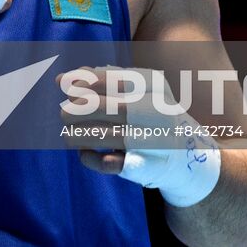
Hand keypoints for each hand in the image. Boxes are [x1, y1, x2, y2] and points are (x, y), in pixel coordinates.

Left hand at [58, 66, 221, 207]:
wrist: (185, 153)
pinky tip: (83, 154)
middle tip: (63, 113)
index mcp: (156, 86)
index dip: (87, 82)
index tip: (63, 85)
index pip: (118, 79)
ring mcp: (156, 140)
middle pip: (115, 109)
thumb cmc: (147, 112)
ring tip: (67, 134)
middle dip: (81, 110)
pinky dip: (95, 160)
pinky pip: (117, 165)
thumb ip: (99, 80)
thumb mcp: (131, 89)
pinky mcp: (150, 167)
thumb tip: (62, 79)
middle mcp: (160, 112)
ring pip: (113, 137)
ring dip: (82, 135)